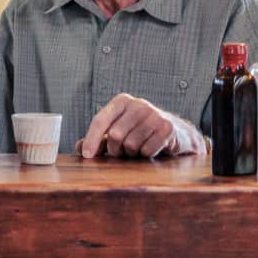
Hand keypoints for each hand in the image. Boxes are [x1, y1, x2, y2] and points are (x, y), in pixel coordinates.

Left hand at [78, 93, 200, 158]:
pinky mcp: (167, 127)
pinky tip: (151, 149)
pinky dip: (146, 155)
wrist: (177, 134)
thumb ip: (99, 139)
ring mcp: (154, 114)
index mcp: (122, 101)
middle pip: (115, 135)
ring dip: (132, 154)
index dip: (91, 139)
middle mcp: (138, 104)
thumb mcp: (119, 131)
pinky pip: (147, 150)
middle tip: (122, 152)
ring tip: (138, 149)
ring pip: (131, 144)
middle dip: (115, 150)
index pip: (100, 120)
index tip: (87, 156)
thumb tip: (79, 147)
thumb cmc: (141, 132)